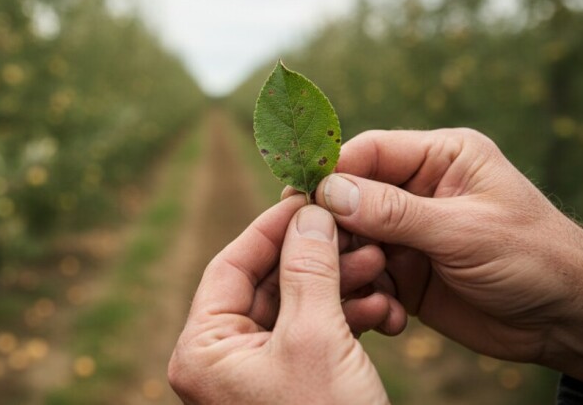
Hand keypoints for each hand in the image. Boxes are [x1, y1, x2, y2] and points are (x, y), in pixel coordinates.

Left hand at [168, 196, 388, 403]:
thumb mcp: (316, 339)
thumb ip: (309, 268)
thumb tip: (308, 212)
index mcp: (202, 351)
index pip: (230, 266)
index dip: (272, 228)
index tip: (309, 198)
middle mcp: (220, 361)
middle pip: (267, 284)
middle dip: (317, 258)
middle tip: (358, 235)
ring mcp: (255, 375)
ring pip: (296, 308)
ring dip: (339, 287)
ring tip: (379, 270)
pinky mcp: (289, 385)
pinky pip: (312, 336)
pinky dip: (345, 319)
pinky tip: (380, 310)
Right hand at [310, 128, 582, 386]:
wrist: (566, 321)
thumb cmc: (534, 258)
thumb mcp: (464, 230)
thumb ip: (395, 211)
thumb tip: (329, 190)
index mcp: (441, 158)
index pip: (370, 151)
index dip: (332, 170)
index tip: (299, 194)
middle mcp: (419, 189)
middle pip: (352, 195)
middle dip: (332, 223)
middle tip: (310, 247)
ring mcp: (410, 232)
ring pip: (353, 238)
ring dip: (348, 262)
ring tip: (354, 285)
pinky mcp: (406, 271)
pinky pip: (367, 274)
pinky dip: (365, 292)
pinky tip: (383, 311)